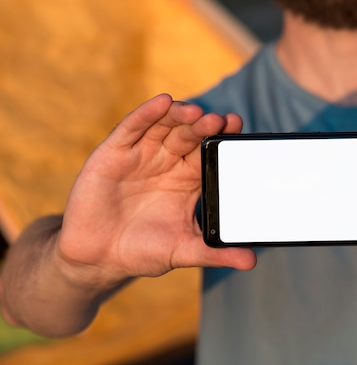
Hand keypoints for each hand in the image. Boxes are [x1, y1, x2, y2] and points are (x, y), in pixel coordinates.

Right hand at [57, 94, 255, 288]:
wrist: (97, 259)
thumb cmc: (143, 251)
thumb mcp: (182, 250)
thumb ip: (214, 252)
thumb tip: (252, 262)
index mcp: (188, 177)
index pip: (209, 150)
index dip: (222, 136)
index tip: (236, 126)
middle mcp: (168, 160)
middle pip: (189, 133)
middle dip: (204, 125)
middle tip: (219, 121)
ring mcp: (142, 153)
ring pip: (164, 124)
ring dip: (180, 115)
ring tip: (195, 112)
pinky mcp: (114, 152)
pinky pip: (132, 127)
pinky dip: (147, 113)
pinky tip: (162, 102)